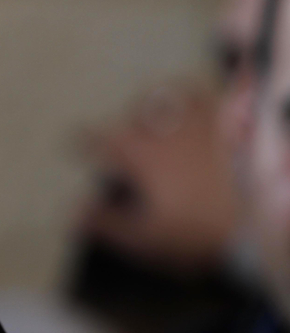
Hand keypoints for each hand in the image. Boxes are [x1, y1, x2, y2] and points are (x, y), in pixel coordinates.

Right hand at [76, 82, 237, 274]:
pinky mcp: (235, 125)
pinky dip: (213, 94)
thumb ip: (106, 223)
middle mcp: (168, 131)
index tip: (74, 142)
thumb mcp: (143, 239)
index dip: (83, 141)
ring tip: (165, 109)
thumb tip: (73, 212)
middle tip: (126, 131)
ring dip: (165, 99)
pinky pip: (222, 96)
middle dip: (127, 118)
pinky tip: (216, 98)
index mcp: (140, 155)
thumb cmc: (195, 232)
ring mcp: (203, 123)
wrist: (258, 227)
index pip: (100, 139)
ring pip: (176, 93)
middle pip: (137, 109)